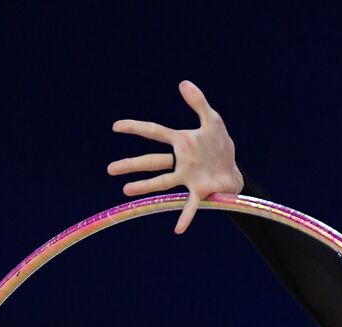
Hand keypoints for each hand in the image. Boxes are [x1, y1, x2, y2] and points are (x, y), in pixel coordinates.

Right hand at [107, 80, 244, 234]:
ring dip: (145, 187)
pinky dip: (185, 218)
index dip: (136, 128)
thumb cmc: (220, 147)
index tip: (116, 126)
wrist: (232, 170)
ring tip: (126, 191)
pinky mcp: (200, 192)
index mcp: (181, 142)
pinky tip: (178, 229)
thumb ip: (199, 103)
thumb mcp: (213, 121)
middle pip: (152, 162)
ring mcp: (187, 178)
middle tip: (109, 169)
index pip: (155, 132)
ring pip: (163, 182)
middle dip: (131, 165)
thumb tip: (183, 82)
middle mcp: (180, 162)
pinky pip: (190, 206)